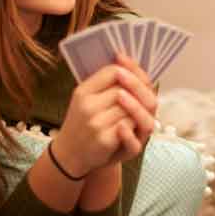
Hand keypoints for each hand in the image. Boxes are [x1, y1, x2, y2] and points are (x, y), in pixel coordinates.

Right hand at [52, 55, 156, 175]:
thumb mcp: (88, 99)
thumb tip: (127, 60)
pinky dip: (134, 127)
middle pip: (125, 90)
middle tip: (145, 101)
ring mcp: (95, 123)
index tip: (138, 78)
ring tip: (135, 117)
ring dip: (138, 112)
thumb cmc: (84, 124)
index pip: (113, 71)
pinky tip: (130, 130)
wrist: (69, 155)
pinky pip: (130, 126)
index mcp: (83, 91)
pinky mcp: (104, 141)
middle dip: (139, 95)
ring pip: (132, 108)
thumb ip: (107, 83)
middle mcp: (87, 106)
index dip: (132, 72)